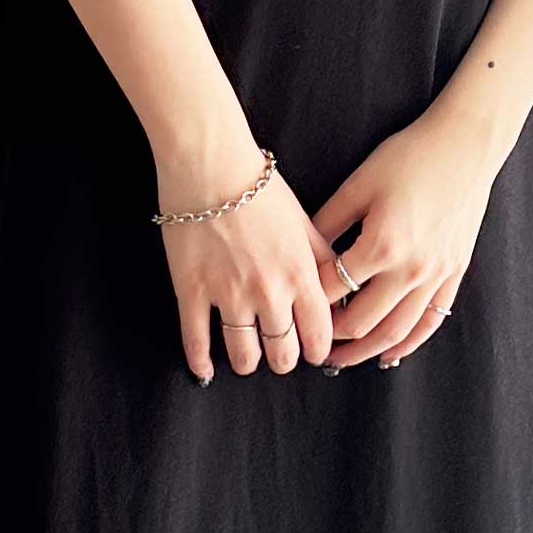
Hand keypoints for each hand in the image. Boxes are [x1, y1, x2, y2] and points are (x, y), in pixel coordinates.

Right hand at [154, 130, 337, 382]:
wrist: (209, 162)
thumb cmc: (258, 185)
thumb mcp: (302, 220)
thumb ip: (322, 259)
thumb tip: (340, 290)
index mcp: (300, 276)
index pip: (319, 337)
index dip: (318, 350)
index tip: (311, 348)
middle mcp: (268, 293)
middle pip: (283, 355)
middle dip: (284, 358)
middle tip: (278, 351)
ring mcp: (228, 295)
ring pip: (244, 357)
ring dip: (247, 361)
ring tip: (246, 355)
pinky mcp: (192, 291)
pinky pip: (196, 342)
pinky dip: (200, 362)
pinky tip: (204, 369)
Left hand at [310, 99, 502, 368]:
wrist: (463, 145)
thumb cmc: (408, 157)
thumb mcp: (358, 184)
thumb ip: (329, 220)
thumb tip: (303, 249)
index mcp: (381, 246)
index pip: (335, 288)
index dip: (311, 299)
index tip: (294, 303)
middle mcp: (411, 269)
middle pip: (364, 321)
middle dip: (333, 335)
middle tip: (310, 340)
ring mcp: (437, 275)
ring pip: (397, 332)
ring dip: (367, 351)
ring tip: (341, 359)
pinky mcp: (455, 273)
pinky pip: (430, 321)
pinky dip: (409, 342)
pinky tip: (391, 353)